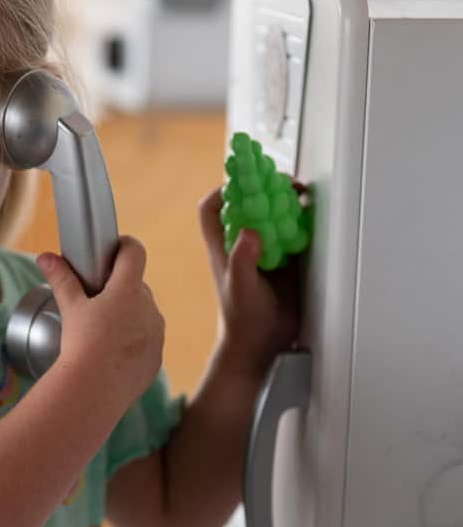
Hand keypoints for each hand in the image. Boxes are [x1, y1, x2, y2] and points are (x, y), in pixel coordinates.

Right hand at [36, 236, 164, 409]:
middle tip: (96, 297)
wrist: (95, 391)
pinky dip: (133, 340)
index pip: (135, 253)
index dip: (125, 245)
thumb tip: (45, 257)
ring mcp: (157, 334)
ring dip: (129, 314)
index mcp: (128, 290)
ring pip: (144, 313)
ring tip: (103, 329)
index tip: (113, 249)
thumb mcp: (71, 308)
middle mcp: (149, 308)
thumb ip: (61, 279)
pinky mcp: (157, 358)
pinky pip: (148, 340)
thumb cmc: (82, 344)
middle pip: (137, 285)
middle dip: (120, 287)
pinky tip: (112, 352)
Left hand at [199, 184, 304, 376]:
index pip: (212, 210)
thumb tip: (250, 231)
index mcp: (224, 247)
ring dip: (284, 202)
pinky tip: (313, 216)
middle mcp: (242, 245)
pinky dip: (302, 221)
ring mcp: (265, 251)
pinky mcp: (286, 261)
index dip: (223, 191)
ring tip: (300, 192)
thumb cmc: (243, 320)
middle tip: (282, 181)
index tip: (244, 182)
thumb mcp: (241, 287)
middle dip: (262, 188)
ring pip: (271, 216)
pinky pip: (293, 232)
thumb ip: (242, 260)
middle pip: (246, 205)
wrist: (263, 345)